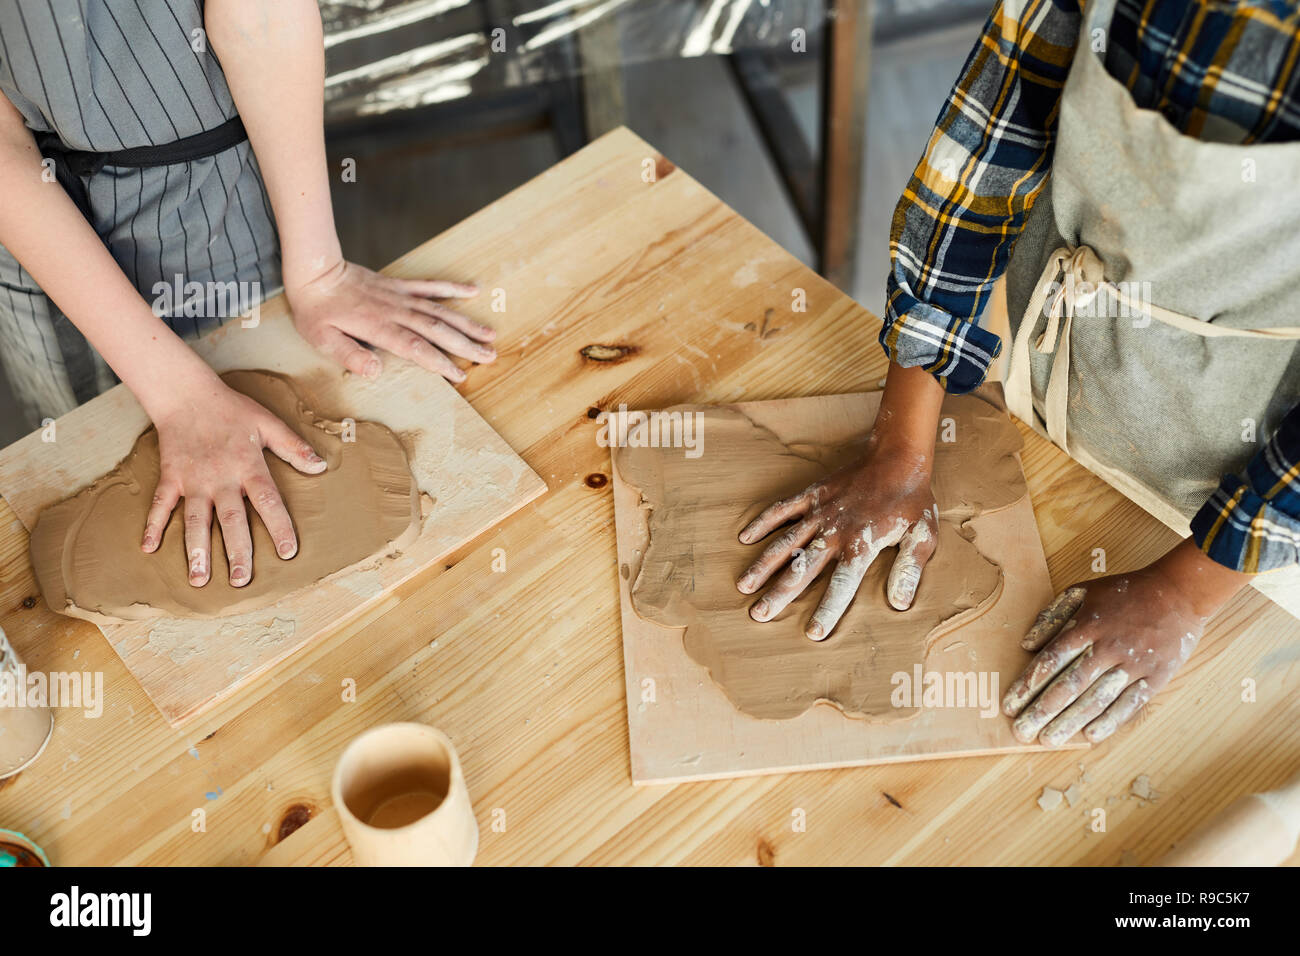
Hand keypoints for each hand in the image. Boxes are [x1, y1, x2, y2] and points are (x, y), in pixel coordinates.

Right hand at [141, 377, 326, 587]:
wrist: (186, 394)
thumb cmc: (231, 409)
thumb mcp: (268, 423)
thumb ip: (293, 448)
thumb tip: (320, 467)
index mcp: (248, 466)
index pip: (267, 501)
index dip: (279, 527)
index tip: (288, 553)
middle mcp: (220, 478)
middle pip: (230, 520)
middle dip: (237, 552)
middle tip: (242, 582)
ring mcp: (192, 480)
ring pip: (194, 520)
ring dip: (196, 550)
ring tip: (199, 579)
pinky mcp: (170, 477)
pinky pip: (160, 505)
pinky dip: (153, 525)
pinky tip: (148, 548)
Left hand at [286, 259, 495, 383]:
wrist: (314, 271)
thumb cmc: (315, 310)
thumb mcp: (321, 339)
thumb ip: (349, 355)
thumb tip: (376, 371)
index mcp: (378, 327)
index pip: (416, 347)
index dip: (440, 362)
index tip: (459, 375)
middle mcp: (395, 311)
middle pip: (437, 329)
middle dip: (465, 344)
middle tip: (489, 356)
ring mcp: (400, 296)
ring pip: (439, 310)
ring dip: (466, 322)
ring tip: (490, 334)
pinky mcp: (399, 285)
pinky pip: (429, 286)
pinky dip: (452, 288)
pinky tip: (473, 290)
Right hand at [736, 438, 939, 640]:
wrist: (897, 456)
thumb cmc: (912, 500)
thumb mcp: (922, 536)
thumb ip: (909, 569)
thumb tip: (901, 603)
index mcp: (861, 545)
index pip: (842, 585)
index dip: (827, 610)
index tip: (813, 632)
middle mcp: (835, 532)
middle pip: (801, 568)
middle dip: (779, 593)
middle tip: (758, 615)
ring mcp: (820, 513)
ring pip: (785, 543)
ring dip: (763, 565)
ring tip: (744, 585)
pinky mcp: (812, 495)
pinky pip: (782, 509)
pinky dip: (763, 522)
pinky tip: (744, 537)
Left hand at [1002, 539, 1250, 745]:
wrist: (1179, 592)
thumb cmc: (1125, 592)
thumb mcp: (1083, 591)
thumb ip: (1053, 615)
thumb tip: (1026, 644)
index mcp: (1087, 625)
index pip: (1051, 660)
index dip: (1028, 684)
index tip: (1009, 705)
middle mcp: (1108, 647)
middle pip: (1069, 684)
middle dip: (1042, 710)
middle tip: (1021, 732)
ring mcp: (1133, 664)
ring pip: (1097, 698)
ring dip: (1070, 722)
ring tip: (1048, 741)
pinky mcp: (1156, 677)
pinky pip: (1131, 703)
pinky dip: (1111, 721)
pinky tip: (1090, 737)